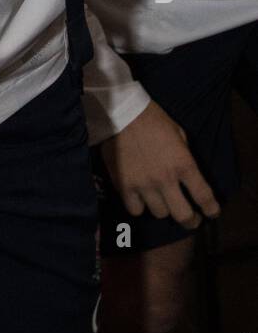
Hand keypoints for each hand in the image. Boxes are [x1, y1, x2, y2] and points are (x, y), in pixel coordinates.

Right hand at [101, 101, 220, 227]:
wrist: (121, 111)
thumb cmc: (153, 119)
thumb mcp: (179, 134)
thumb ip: (184, 157)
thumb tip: (187, 176)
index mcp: (183, 164)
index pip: (203, 196)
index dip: (211, 209)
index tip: (211, 212)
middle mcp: (165, 179)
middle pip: (183, 215)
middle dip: (190, 220)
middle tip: (190, 218)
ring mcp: (144, 185)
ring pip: (159, 213)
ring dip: (163, 207)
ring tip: (160, 199)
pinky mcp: (124, 186)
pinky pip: (136, 210)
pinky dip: (139, 206)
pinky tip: (140, 197)